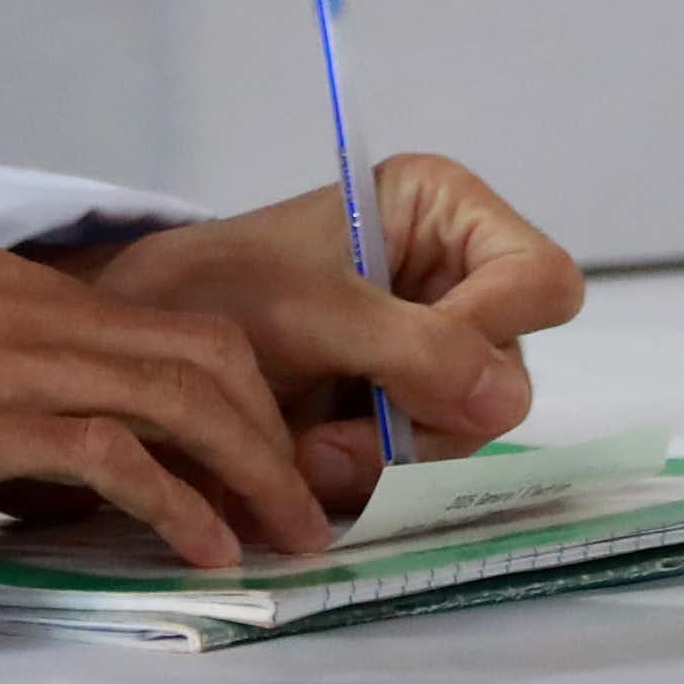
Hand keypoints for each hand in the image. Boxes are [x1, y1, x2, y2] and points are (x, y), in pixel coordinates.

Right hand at [0, 245, 332, 582]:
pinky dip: (171, 500)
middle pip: (192, 348)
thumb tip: (99, 469)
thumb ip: (11, 406)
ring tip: (283, 537)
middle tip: (309, 512)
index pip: (169, 322)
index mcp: (2, 284)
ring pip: (164, 392)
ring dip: (243, 469)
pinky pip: (99, 452)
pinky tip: (202, 547)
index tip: (282, 466)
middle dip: (270, 432)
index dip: (247, 393)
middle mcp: (4, 297)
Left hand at [93, 154, 586, 509]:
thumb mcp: (314, 310)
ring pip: (471, 429)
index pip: (541, 280)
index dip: (493, 331)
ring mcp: (435, 344)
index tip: (417, 372)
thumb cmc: (219, 290)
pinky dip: (369, 473)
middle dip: (423, 416)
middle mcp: (457, 273)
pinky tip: (307, 457)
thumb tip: (504, 397)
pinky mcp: (405, 404)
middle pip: (509, 370)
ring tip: (304, 449)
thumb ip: (413, 349)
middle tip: (334, 436)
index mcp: (447, 210)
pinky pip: (428, 461)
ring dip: (388, 455)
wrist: (143, 343)